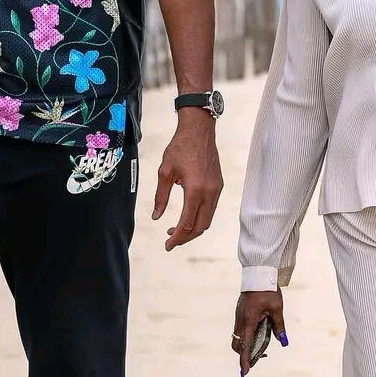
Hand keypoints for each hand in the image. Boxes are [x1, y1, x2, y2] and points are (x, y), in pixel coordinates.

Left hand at [153, 112, 222, 250]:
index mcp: (195, 190)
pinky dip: (200, 218)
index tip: (167, 245)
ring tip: (176, 230)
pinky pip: (211, 209)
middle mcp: (209, 193)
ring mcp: (217, 190)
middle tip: (170, 241)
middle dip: (185, 237)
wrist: (199, 131)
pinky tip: (187, 216)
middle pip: (200, 227)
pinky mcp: (219, 186)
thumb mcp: (165, 172)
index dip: (177, 237)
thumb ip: (161, 197)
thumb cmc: (180, 148)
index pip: (187, 223)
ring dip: (193, 229)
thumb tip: (156, 217)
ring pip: (207, 219)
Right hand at [232, 290, 285, 376]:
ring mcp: (238, 317)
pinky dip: (246, 338)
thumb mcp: (277, 309)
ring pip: (237, 339)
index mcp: (249, 320)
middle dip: (244, 356)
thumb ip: (279, 326)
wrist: (258, 274)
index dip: (245, 360)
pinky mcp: (239, 314)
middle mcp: (241, 320)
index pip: (245, 345)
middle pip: (238, 345)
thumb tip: (283, 342)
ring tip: (260, 350)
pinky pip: (240, 331)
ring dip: (245, 347)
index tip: (244, 373)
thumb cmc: (268, 291)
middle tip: (257, 361)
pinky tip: (258, 335)